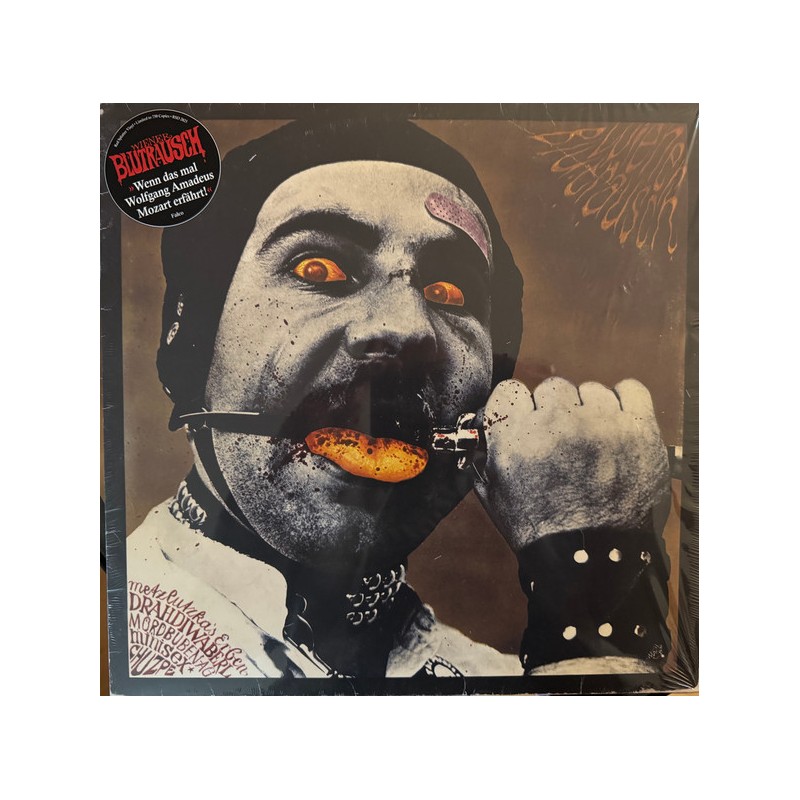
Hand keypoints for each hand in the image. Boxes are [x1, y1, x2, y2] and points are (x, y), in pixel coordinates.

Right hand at [473, 378, 669, 552]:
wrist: (592, 561)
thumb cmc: (541, 531)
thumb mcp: (494, 494)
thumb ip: (486, 453)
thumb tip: (486, 427)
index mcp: (515, 436)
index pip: (511, 390)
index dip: (518, 409)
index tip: (526, 422)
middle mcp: (556, 424)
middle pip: (552, 387)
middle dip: (554, 411)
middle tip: (560, 440)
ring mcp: (601, 424)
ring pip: (590, 390)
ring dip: (588, 411)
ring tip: (592, 443)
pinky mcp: (639, 431)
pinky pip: (631, 389)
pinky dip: (625, 401)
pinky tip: (617, 422)